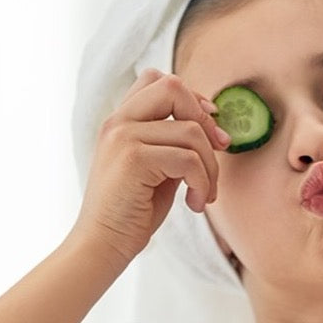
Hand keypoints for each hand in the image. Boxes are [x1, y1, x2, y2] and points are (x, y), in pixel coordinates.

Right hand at [75, 69, 228, 267]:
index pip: (157, 79)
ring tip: (204, 193)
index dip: (192, 98)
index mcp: (121, 120)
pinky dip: (202, 183)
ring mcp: (123, 136)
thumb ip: (175, 143)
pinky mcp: (133, 158)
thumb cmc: (134, 210)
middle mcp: (119, 121)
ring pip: (191, 131)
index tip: (212, 130)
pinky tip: (195, 204)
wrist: (104, 243)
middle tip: (218, 152)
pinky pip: (189, 159)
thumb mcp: (158, 168)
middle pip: (174, 88)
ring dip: (211, 167)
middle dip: (205, 121)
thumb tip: (213, 129)